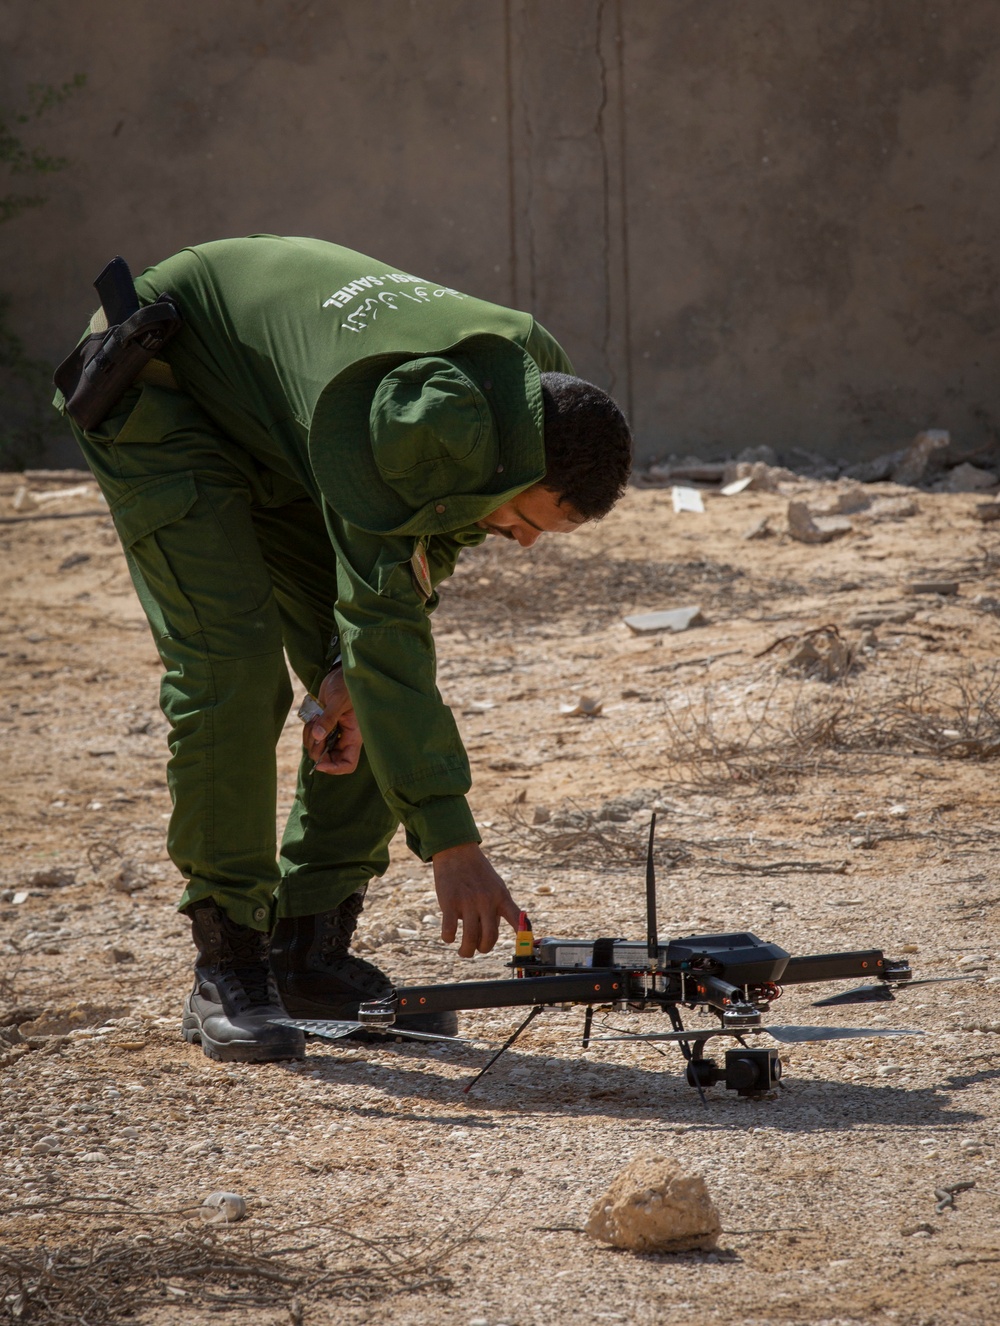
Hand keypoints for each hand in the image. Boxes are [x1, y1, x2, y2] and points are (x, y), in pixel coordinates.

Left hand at [304, 666, 362, 774]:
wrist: (340, 673)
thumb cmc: (347, 685)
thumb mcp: (338, 701)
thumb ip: (328, 719)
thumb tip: (318, 737)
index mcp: (353, 736)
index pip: (347, 763)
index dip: (334, 768)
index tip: (320, 763)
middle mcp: (344, 737)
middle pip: (329, 759)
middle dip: (317, 750)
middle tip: (314, 733)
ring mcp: (333, 732)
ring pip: (317, 748)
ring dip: (310, 738)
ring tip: (314, 719)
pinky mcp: (323, 725)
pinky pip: (312, 737)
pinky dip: (307, 731)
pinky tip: (312, 717)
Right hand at [432, 842, 520, 957]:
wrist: (457, 851)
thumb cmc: (477, 872)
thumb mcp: (496, 885)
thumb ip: (499, 907)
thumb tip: (493, 934)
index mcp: (501, 897)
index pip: (517, 919)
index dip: (523, 935)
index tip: (525, 949)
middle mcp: (487, 901)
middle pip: (489, 937)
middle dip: (483, 949)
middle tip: (478, 948)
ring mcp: (468, 902)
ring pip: (470, 938)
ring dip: (466, 951)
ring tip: (464, 951)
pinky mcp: (450, 902)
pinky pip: (450, 930)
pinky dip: (449, 938)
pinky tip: (449, 936)